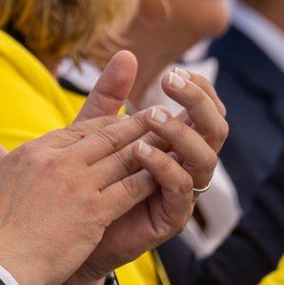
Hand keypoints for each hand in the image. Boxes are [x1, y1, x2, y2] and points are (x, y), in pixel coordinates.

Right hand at [0, 51, 170, 284]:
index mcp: (34, 152)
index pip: (77, 131)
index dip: (105, 125)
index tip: (122, 122)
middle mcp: (57, 160)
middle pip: (105, 137)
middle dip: (135, 124)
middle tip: (159, 115)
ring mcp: (77, 184)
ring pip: (123, 157)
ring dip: (152, 146)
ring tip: (173, 137)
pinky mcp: (93, 210)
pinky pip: (131, 187)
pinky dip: (152, 177)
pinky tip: (168, 173)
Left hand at [58, 65, 227, 284]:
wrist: (67, 231)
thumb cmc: (85, 178)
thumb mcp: (94, 130)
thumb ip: (110, 96)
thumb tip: (126, 53)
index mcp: (176, 141)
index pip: (205, 109)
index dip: (199, 89)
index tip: (176, 71)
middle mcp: (186, 164)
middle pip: (215, 129)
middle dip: (198, 103)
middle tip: (172, 83)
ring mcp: (181, 192)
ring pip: (205, 159)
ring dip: (180, 133)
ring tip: (151, 116)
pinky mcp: (170, 217)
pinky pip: (182, 190)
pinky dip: (164, 167)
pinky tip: (140, 151)